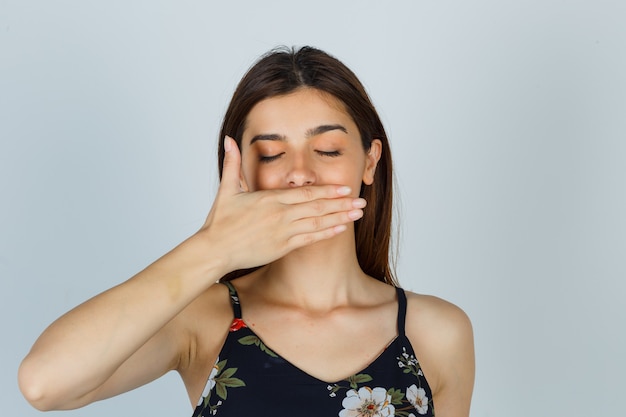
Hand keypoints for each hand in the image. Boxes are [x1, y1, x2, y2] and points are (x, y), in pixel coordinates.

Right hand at [198, 136, 365, 270]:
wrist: (214, 249)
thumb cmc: (220, 221)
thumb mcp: (226, 189)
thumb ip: (232, 162)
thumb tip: (228, 138)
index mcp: (270, 198)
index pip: (306, 192)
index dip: (328, 190)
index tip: (346, 188)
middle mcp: (281, 215)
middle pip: (318, 207)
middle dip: (342, 204)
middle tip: (362, 201)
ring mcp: (283, 232)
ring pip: (318, 223)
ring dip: (340, 218)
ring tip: (358, 214)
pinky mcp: (282, 247)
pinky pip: (309, 240)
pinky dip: (326, 234)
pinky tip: (340, 229)